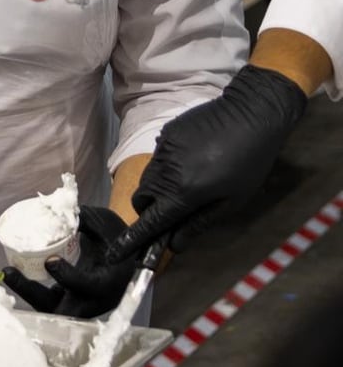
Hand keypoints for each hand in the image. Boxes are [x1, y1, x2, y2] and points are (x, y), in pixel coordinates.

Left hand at [2, 206, 137, 318]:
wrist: (127, 262)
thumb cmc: (118, 241)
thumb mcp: (107, 224)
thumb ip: (84, 219)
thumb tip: (58, 209)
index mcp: (109, 283)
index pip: (87, 285)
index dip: (67, 276)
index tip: (50, 261)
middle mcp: (94, 302)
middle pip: (61, 309)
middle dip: (33, 294)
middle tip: (11, 273)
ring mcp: (80, 306)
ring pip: (50, 309)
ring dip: (27, 292)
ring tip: (8, 272)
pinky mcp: (70, 303)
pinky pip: (48, 302)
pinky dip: (31, 290)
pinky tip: (15, 274)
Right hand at [107, 64, 306, 262]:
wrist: (251, 112)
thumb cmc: (249, 161)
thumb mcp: (232, 200)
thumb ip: (199, 223)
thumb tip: (175, 244)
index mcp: (183, 192)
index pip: (150, 222)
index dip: (131, 241)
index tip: (115, 255)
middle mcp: (166, 170)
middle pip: (141, 198)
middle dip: (149, 210)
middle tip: (172, 210)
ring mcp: (163, 148)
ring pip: (148, 177)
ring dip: (160, 187)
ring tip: (192, 177)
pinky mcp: (166, 133)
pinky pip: (158, 157)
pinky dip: (169, 165)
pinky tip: (194, 156)